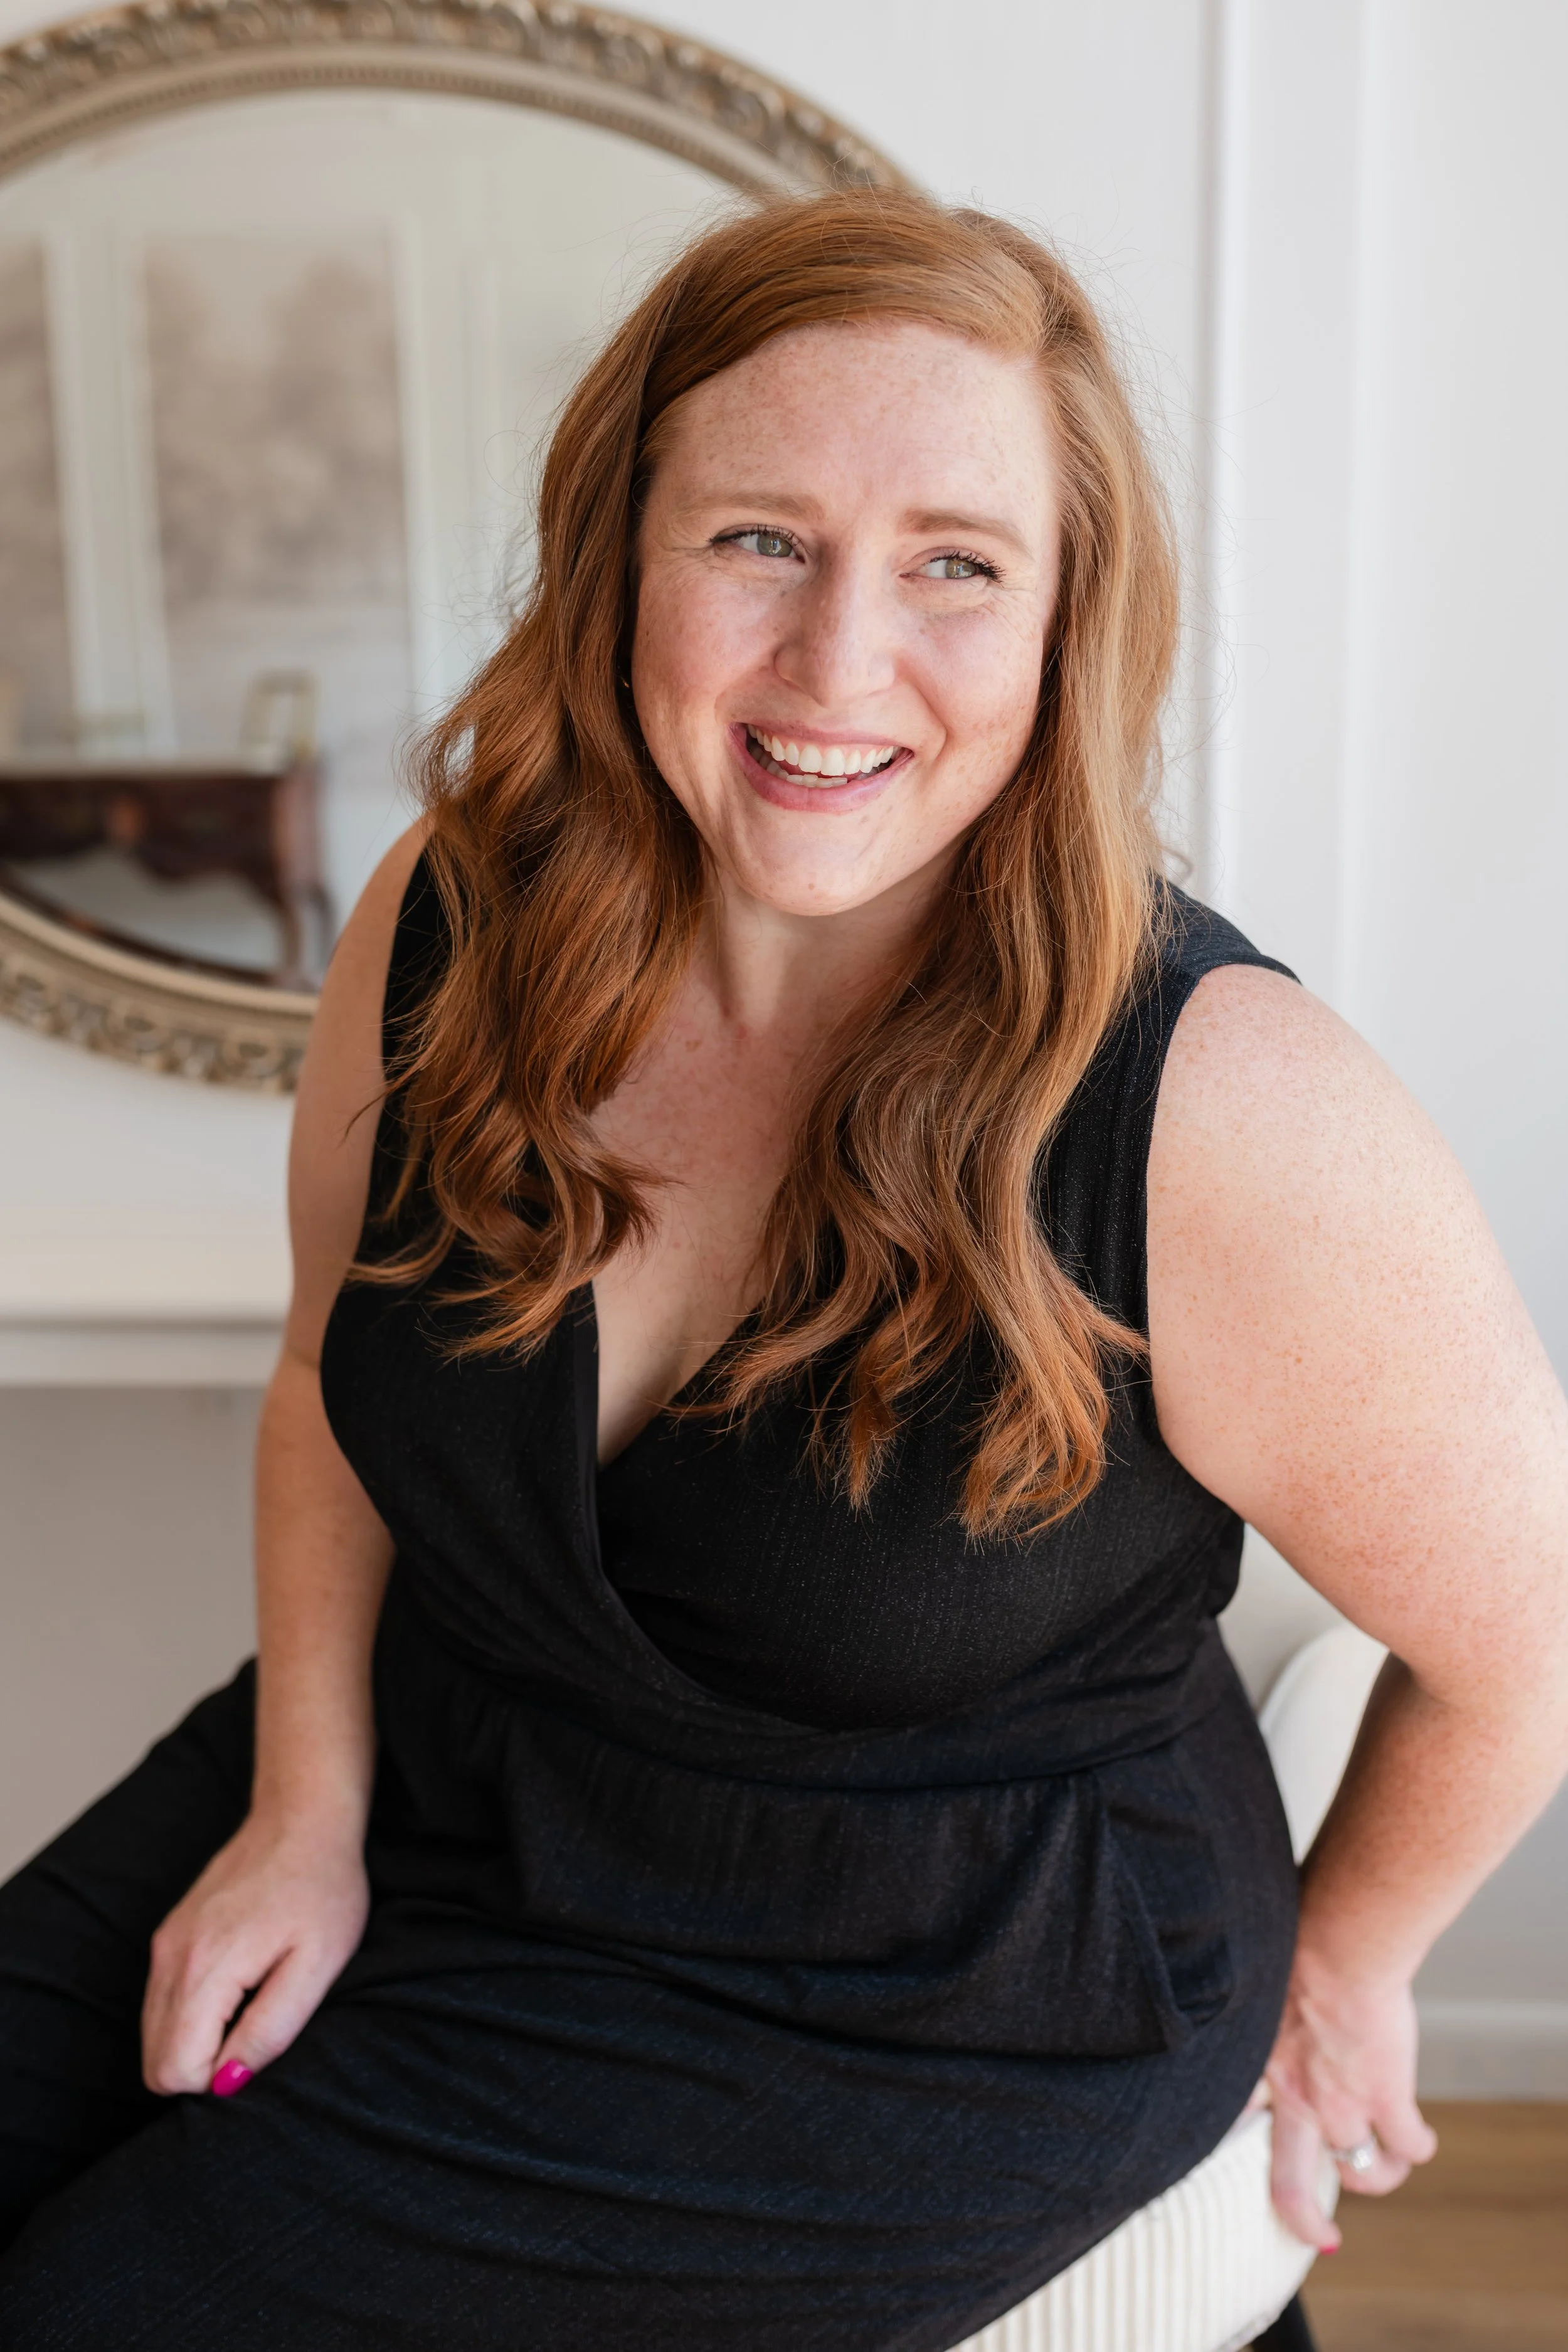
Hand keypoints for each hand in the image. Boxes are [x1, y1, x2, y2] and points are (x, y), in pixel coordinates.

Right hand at [141, 1811, 369, 2096]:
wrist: (303, 1818)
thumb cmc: (322, 1888)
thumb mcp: (317, 1965)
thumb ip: (270, 2031)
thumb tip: (226, 2084)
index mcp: (205, 1969)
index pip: (173, 2072)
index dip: (217, 2079)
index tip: (259, 2045)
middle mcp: (170, 1958)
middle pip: (155, 2062)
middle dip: (202, 2068)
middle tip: (257, 2031)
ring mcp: (165, 1944)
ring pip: (154, 2035)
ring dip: (197, 2042)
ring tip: (252, 2006)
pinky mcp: (169, 1935)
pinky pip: (161, 2003)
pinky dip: (191, 2015)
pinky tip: (238, 1988)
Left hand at [1261, 1954, 1438, 2248]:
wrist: (1339, 1940)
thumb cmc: (1296, 1944)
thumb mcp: (1256, 1989)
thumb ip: (1257, 2017)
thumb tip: (1260, 2011)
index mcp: (1254, 2069)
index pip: (1230, 2130)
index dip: (1232, 2158)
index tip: (1233, 2173)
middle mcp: (1293, 2097)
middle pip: (1288, 2185)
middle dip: (1305, 2219)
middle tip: (1320, 2235)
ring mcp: (1340, 2104)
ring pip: (1364, 2172)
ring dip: (1379, 2175)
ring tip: (1387, 2163)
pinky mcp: (1385, 2097)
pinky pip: (1408, 2148)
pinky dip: (1418, 2148)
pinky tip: (1420, 2138)